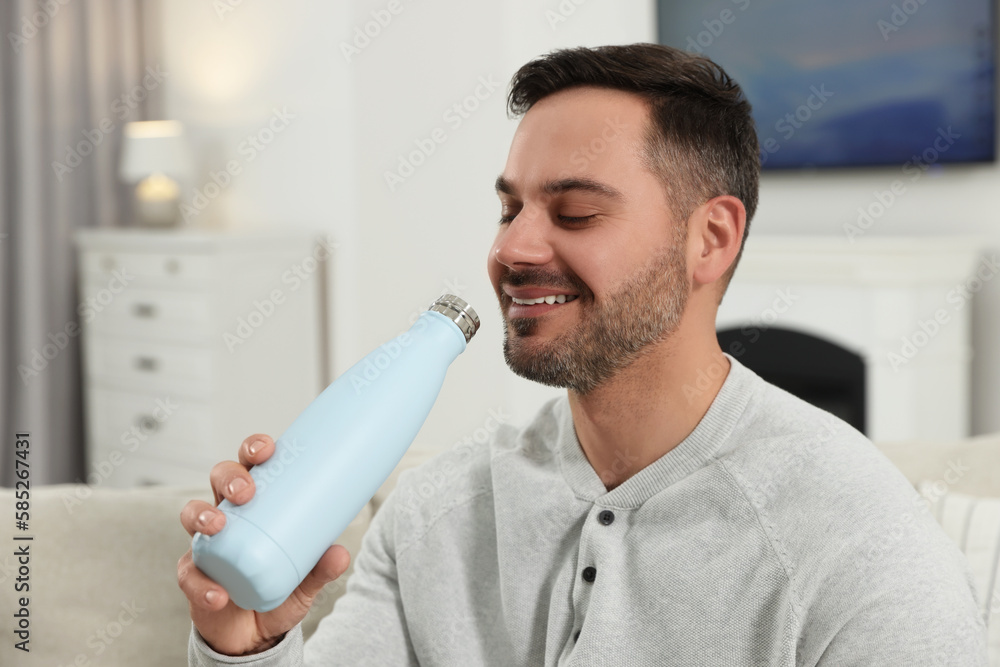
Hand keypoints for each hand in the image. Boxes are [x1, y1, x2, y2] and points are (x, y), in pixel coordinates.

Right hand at [177, 434, 350, 655]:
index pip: (251, 465)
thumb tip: (341, 553)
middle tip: (246, 492)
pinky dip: (203, 583)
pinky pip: (189, 572)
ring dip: (201, 514)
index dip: (254, 449)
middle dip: (229, 477)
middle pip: (219, 478)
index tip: (268, 449)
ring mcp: (207, 542)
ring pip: (192, 513)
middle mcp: (229, 515)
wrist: (254, 635)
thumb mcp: (306, 579)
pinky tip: (219, 593)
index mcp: (257, 504)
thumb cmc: (279, 589)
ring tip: (218, 526)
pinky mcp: (192, 574)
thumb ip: (322, 568)